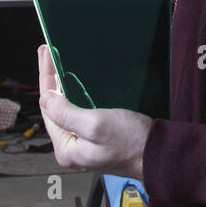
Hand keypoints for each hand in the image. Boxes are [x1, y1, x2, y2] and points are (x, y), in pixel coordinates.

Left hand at [37, 44, 151, 180]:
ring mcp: (85, 144)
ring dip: (61, 86)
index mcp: (67, 149)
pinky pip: (79, 113)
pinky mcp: (97, 138)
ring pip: (66, 109)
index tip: (45, 55)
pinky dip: (75, 96)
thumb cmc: (133, 142)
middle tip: (47, 52)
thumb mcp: (96, 124)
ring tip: (56, 63)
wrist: (159, 153)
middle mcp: (73, 149)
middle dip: (51, 80)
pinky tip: (74, 84)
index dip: (46, 78)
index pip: (48, 108)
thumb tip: (46, 100)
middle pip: (55, 108)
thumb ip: (66, 114)